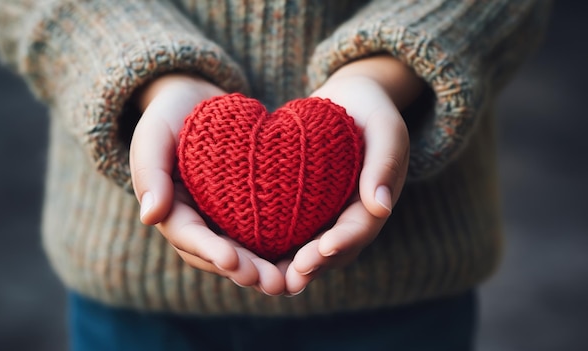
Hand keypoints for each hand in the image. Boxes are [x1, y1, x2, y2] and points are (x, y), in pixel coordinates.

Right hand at [129, 74, 285, 295]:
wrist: (196, 100)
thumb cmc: (170, 115)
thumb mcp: (153, 135)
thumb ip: (149, 172)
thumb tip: (150, 217)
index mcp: (171, 210)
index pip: (189, 237)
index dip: (209, 251)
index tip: (232, 261)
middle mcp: (197, 222)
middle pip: (218, 255)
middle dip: (244, 270)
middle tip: (272, 283)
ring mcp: (221, 219)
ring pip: (242, 252)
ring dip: (263, 269)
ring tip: (289, 281)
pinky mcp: (245, 210)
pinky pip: (261, 233)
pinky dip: (278, 248)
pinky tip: (304, 256)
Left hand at [284, 56, 424, 293]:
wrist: (348, 100)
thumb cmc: (370, 109)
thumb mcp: (385, 128)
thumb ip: (384, 162)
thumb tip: (382, 206)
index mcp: (374, 201)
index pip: (361, 227)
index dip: (344, 241)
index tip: (324, 248)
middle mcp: (350, 216)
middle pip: (334, 250)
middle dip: (313, 264)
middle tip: (290, 277)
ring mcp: (327, 215)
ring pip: (311, 250)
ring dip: (291, 267)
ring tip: (268, 279)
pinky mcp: (304, 209)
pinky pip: (291, 233)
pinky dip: (274, 248)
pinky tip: (249, 255)